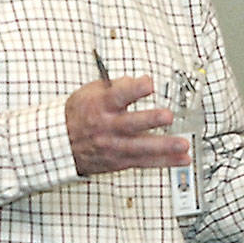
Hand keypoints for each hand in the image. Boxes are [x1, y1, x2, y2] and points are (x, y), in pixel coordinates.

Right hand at [65, 75, 189, 174]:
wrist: (60, 143)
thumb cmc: (78, 113)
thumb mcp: (91, 92)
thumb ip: (117, 86)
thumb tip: (138, 80)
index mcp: (101, 105)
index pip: (117, 95)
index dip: (133, 89)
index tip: (148, 84)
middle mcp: (108, 126)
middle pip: (131, 124)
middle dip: (150, 120)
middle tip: (168, 116)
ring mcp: (114, 146)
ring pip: (141, 147)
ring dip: (164, 147)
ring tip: (183, 144)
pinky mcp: (120, 160)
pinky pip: (145, 162)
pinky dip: (165, 161)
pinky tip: (182, 159)